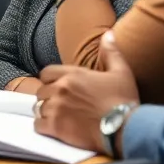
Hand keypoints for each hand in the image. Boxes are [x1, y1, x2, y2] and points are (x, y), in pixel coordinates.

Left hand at [34, 32, 139, 152]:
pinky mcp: (56, 127)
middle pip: (41, 91)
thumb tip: (108, 34)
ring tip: (58, 117)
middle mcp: (61, 88)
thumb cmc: (123, 101)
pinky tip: (54, 129)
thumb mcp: (121, 71)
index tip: (57, 87)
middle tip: (59, 104)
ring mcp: (57, 108)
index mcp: (73, 74)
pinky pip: (38, 125)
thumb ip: (111, 51)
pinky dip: (43, 127)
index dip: (50, 80)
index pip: (46, 73)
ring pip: (38, 108)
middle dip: (48, 97)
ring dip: (46, 112)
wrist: (125, 128)